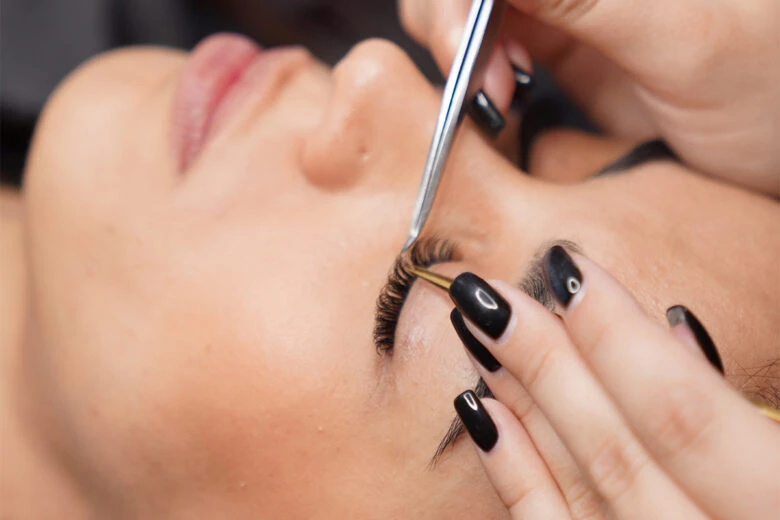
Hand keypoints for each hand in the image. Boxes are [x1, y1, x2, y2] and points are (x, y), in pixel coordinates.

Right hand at [399, 0, 779, 195]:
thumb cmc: (775, 89)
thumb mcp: (682, 38)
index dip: (462, 2)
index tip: (462, 48)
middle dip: (452, 26)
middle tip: (482, 86)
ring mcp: (571, 6)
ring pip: (470, 12)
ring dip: (460, 55)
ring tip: (495, 100)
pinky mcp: (563, 46)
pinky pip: (491, 48)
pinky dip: (476, 79)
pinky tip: (498, 104)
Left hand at [444, 246, 778, 517]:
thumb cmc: (773, 482)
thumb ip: (752, 403)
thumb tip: (673, 328)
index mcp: (778, 506)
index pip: (684, 418)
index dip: (619, 339)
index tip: (566, 267)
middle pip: (614, 449)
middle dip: (546, 361)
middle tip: (486, 292)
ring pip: (582, 491)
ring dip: (522, 405)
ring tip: (478, 335)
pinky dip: (517, 480)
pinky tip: (483, 419)